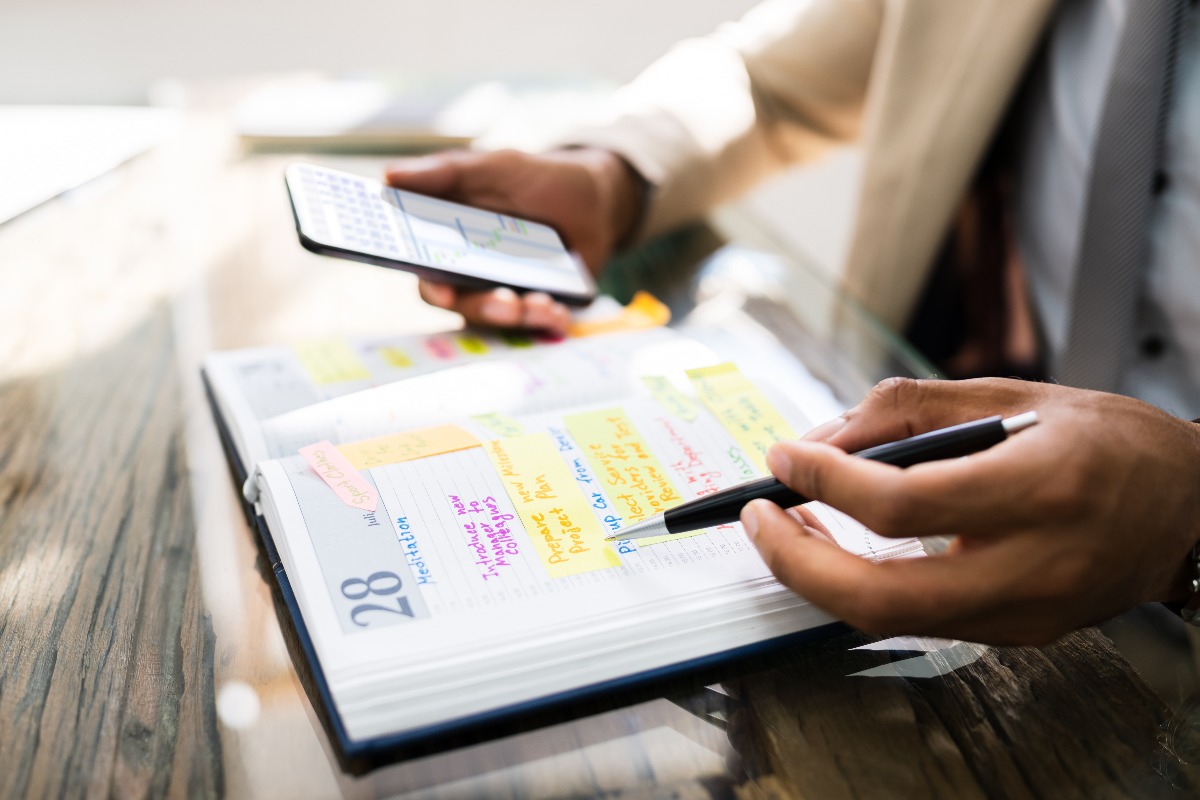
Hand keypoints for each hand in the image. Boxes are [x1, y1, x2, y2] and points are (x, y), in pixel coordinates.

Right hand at [385, 148, 643, 333]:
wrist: (596, 198)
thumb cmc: (537, 180)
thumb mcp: (497, 168)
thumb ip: (446, 173)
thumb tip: (389, 175)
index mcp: (450, 242)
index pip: (426, 273)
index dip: (430, 286)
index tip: (442, 292)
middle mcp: (473, 275)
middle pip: (464, 304)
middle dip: (485, 308)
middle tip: (508, 303)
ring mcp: (507, 292)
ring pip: (501, 318)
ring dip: (519, 317)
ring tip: (542, 304)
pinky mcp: (539, 305)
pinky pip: (537, 323)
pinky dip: (548, 319)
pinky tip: (559, 310)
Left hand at [741, 377, 1199, 644]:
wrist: (1191, 508)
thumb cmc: (1107, 441)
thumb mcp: (1013, 394)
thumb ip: (910, 409)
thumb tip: (823, 438)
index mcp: (1040, 489)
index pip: (902, 503)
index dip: (826, 482)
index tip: (784, 458)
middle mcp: (1034, 566)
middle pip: (882, 596)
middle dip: (798, 562)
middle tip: (756, 518)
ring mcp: (1027, 614)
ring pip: (892, 620)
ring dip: (821, 578)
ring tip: (787, 528)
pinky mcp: (1020, 634)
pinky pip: (920, 620)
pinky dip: (864, 587)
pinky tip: (841, 549)